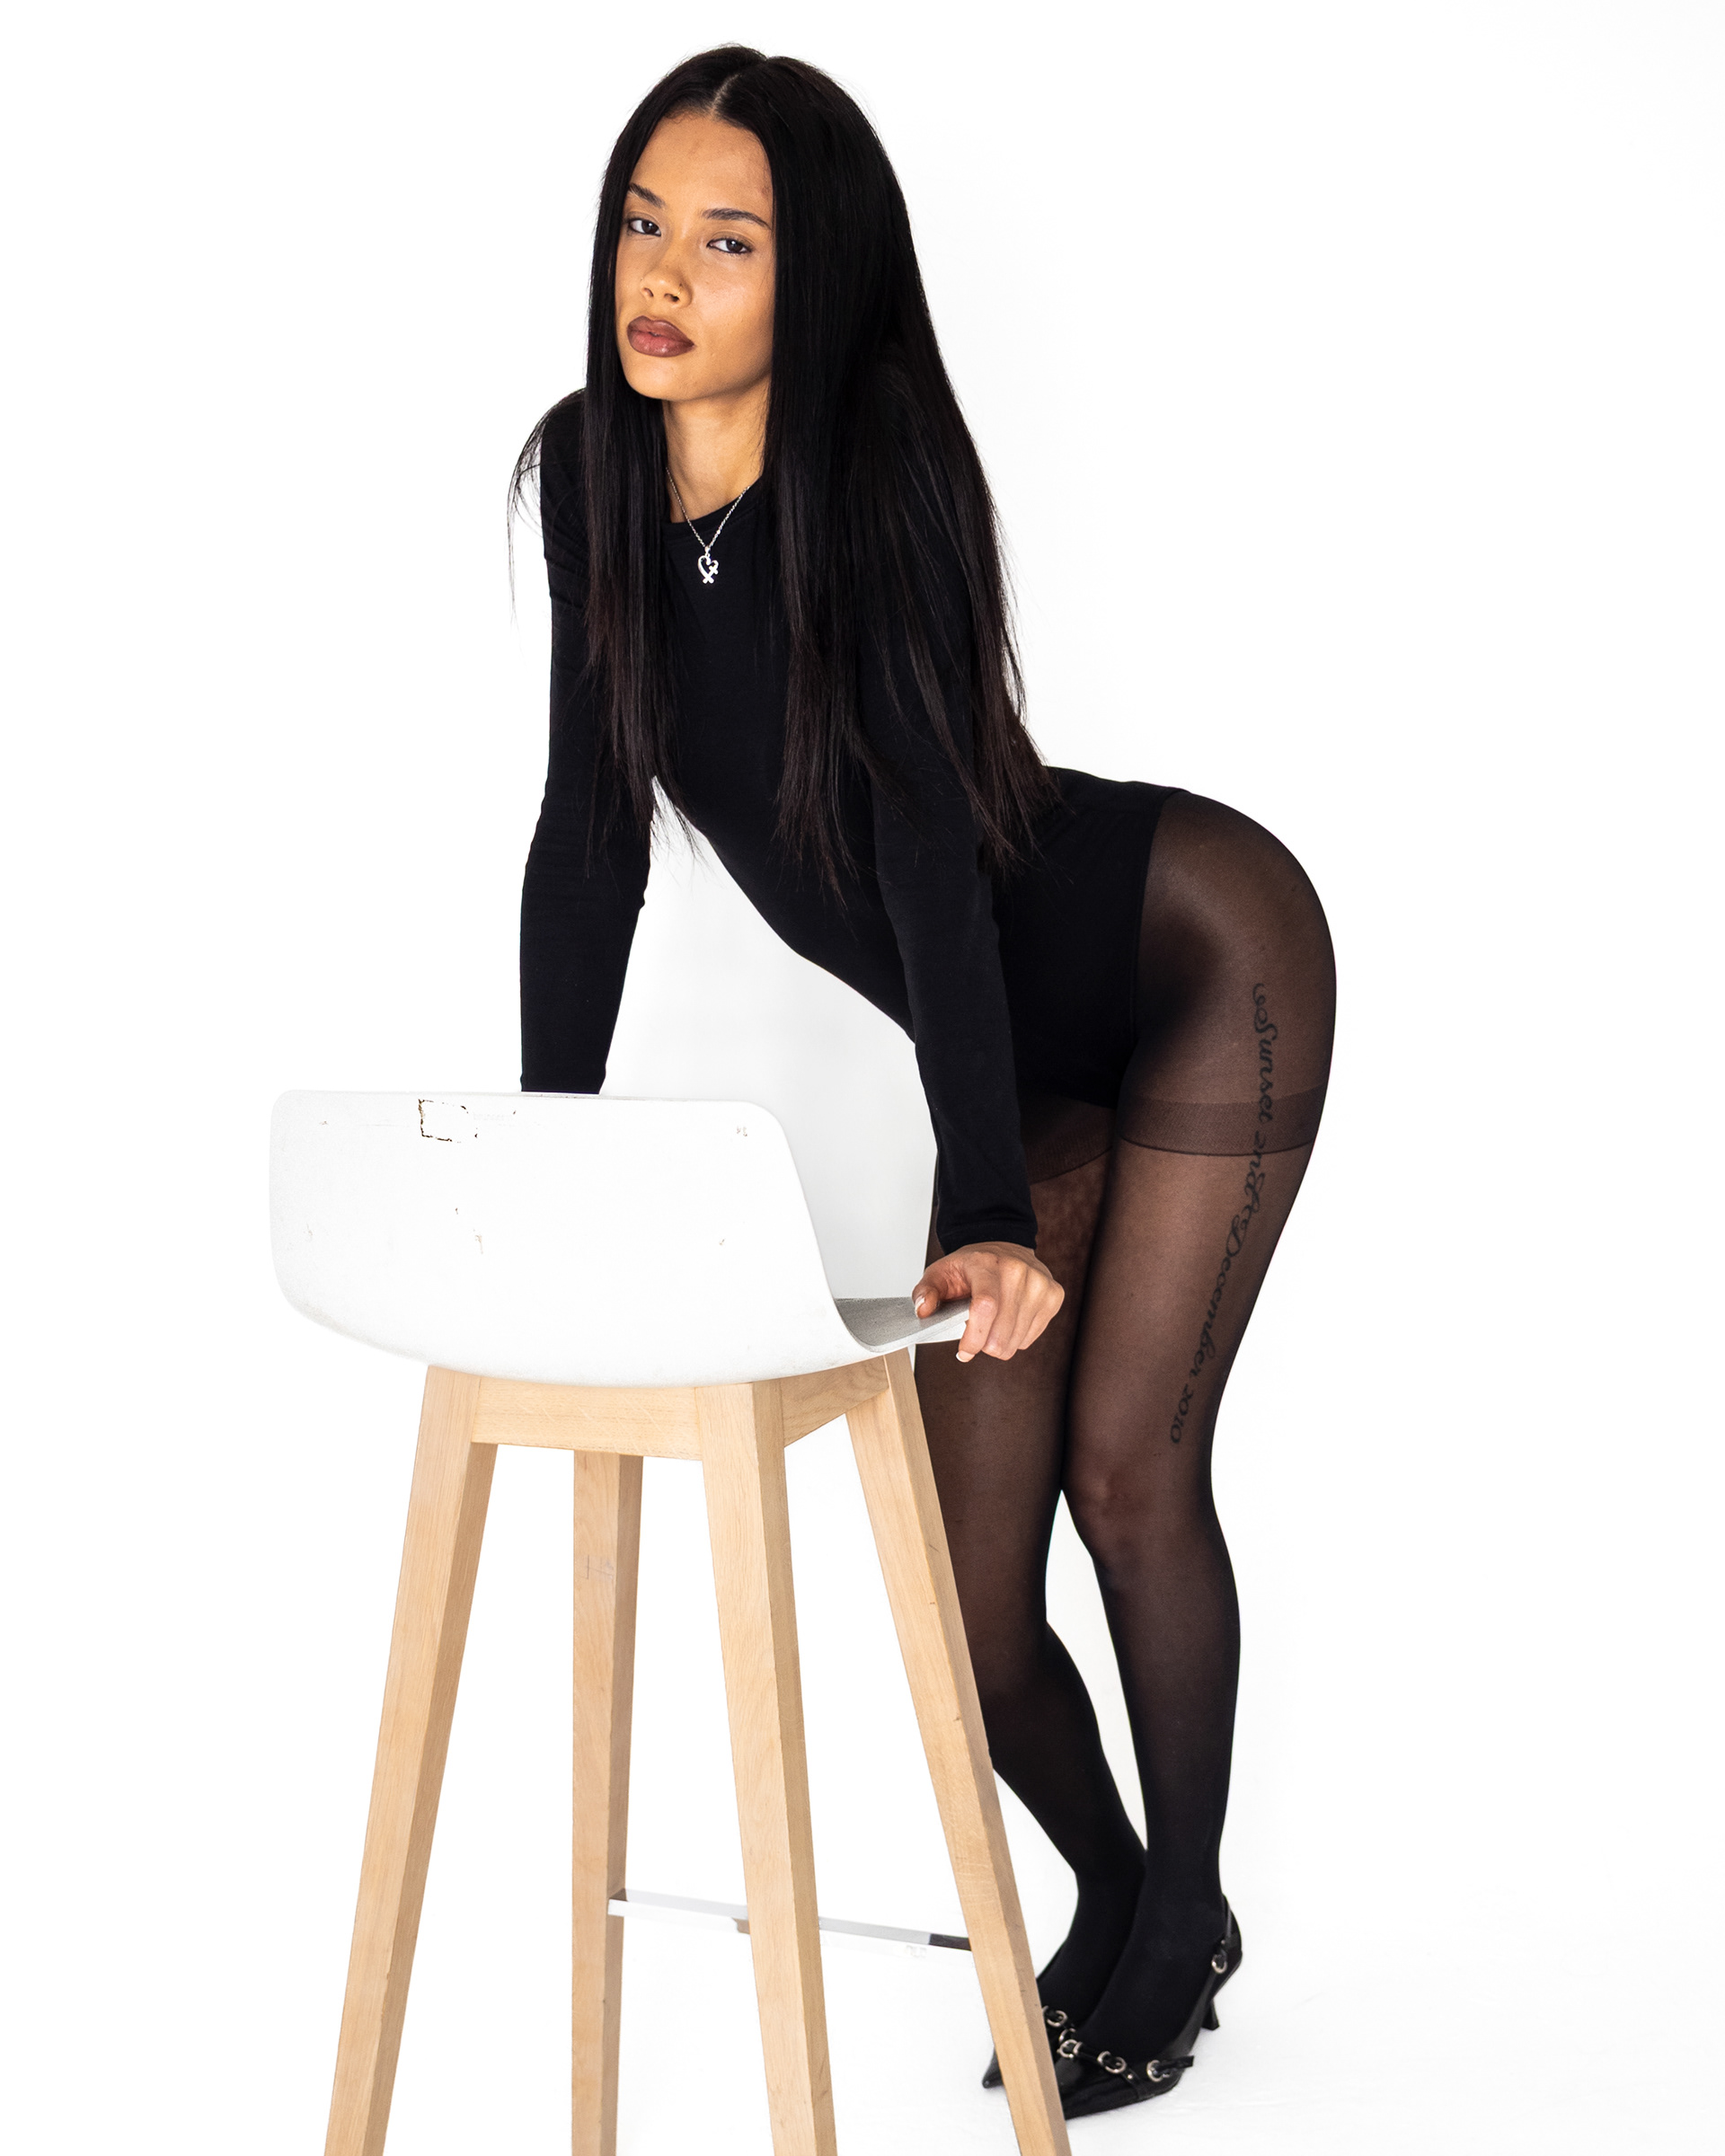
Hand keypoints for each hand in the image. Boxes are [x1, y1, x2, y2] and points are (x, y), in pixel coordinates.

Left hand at [911, 1241, 1063, 1362]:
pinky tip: (1008, 1321)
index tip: (963, 1351)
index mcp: (987, 1264)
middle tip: (974, 1339)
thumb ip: (925, 1292)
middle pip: (1002, 1332)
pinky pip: (1030, 1338)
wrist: (1003, 1247)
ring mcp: (1040, 1283)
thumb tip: (923, 1311)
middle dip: (983, 1346)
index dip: (974, 1337)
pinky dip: (1015, 1338)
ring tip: (991, 1326)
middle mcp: (1019, 1271)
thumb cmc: (971, 1266)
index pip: (986, 1307)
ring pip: (1016, 1341)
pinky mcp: (1054, 1296)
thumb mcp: (940, 1273)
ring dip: (999, 1343)